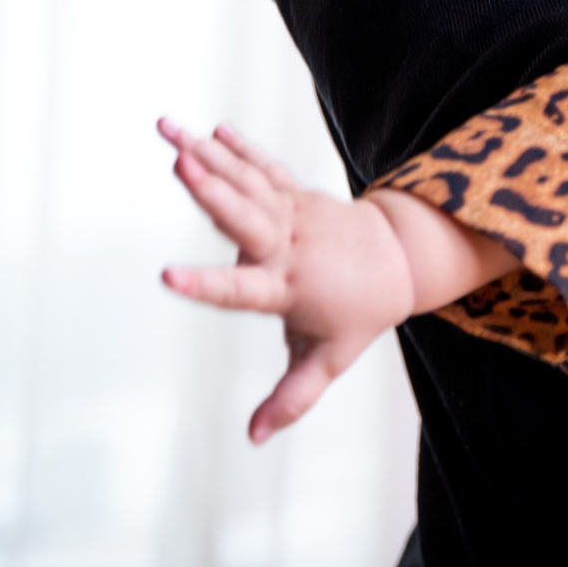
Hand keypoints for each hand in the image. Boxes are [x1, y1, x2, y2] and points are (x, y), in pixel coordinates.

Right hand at [158, 119, 416, 443]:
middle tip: (181, 163)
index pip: (241, 290)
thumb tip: (254, 438)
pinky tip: (207, 128)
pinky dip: (238, 148)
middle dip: (214, 191)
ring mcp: (294, 214)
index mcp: (288, 288)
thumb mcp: (328, 359)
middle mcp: (289, 246)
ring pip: (247, 181)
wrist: (402, 260)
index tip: (166, 275)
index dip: (205, 284)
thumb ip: (292, 397)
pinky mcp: (296, 194)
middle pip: (246, 217)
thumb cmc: (358, 313)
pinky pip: (264, 168)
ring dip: (207, 154)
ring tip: (166, 129)